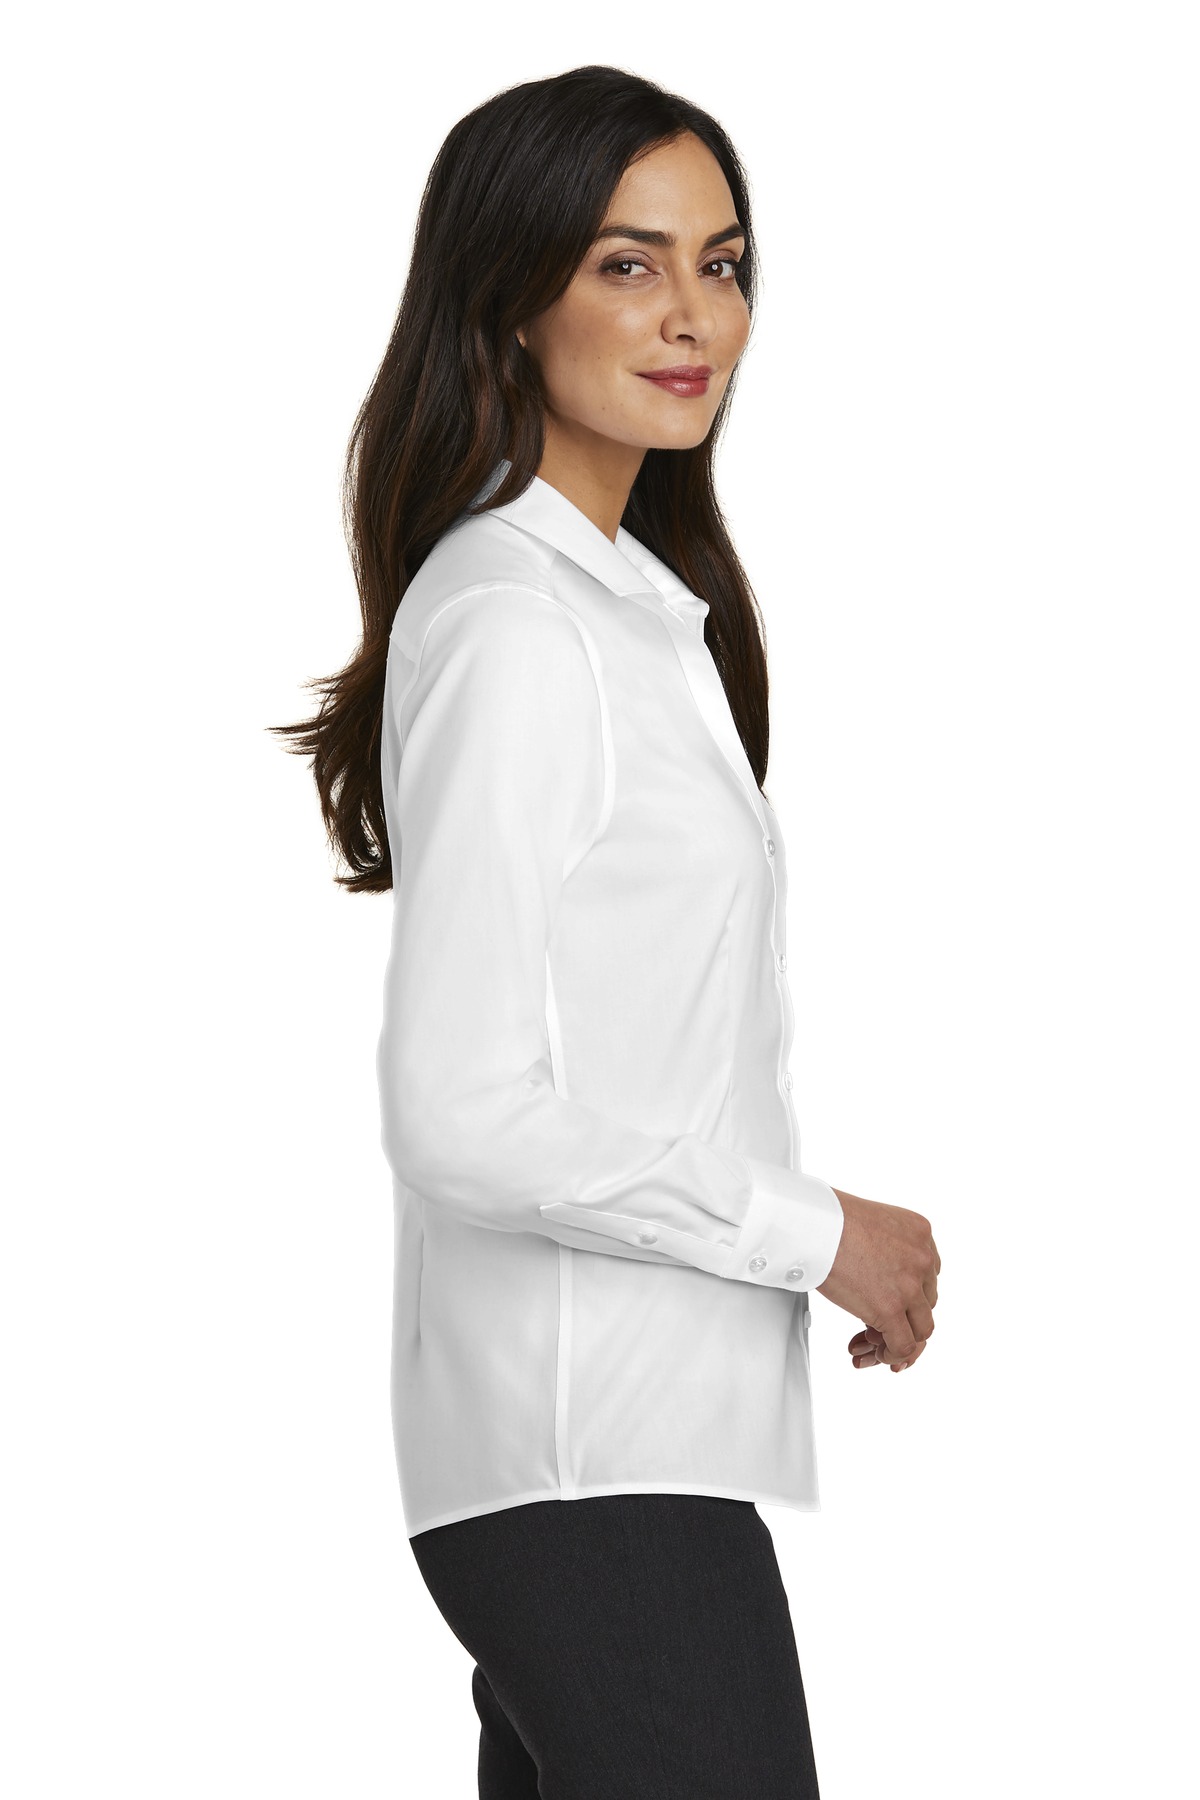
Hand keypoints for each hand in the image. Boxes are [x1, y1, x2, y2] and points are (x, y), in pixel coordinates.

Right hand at [817, 1188, 939, 1370]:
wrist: (814, 1224)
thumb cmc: (828, 1218)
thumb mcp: (873, 1223)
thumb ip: (886, 1247)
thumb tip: (877, 1272)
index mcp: (919, 1233)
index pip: (927, 1276)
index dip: (908, 1297)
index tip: (892, 1306)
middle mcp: (922, 1258)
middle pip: (926, 1303)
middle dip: (904, 1319)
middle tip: (878, 1326)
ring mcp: (910, 1286)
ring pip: (921, 1328)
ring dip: (899, 1339)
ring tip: (876, 1343)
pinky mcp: (891, 1309)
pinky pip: (903, 1345)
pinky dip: (891, 1355)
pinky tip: (875, 1353)